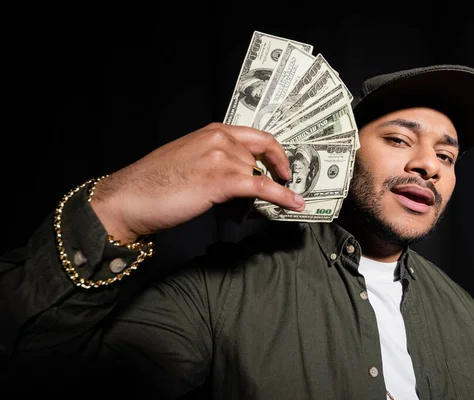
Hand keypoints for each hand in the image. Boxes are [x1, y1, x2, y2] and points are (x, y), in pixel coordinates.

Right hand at [90, 122, 304, 242]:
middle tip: (278, 190)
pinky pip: (262, 187)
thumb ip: (218, 163)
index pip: (258, 136)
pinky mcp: (222, 180)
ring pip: (259, 176)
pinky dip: (283, 196)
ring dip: (258, 197)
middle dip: (271, 176)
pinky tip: (294, 204)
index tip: (284, 167)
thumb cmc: (153, 184)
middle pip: (261, 158)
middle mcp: (220, 138)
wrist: (129, 198)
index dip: (276, 153)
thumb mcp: (191, 161)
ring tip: (238, 212)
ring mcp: (221, 157)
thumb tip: (244, 183)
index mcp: (212, 131)